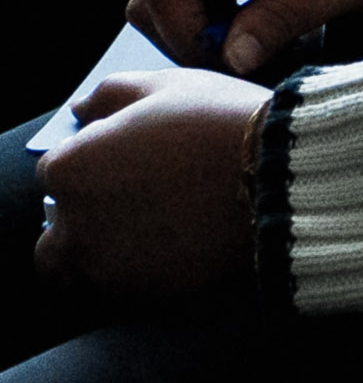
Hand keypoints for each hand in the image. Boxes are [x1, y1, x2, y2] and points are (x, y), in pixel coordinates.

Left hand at [30, 71, 265, 295]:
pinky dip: (142, 274)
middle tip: (130, 205)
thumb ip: (110, 94)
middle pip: (54, 234)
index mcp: (71, 170)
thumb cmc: (224, 124)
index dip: (93, 162)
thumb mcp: (168, 86)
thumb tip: (82, 111)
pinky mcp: (146, 295)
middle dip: (81, 222)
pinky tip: (178, 247)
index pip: (56, 172)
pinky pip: (126, 290)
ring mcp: (110, 267)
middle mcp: (77, 226)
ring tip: (156, 231)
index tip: (130, 159)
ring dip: (106, 253)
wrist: (287, 179)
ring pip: (83, 271)